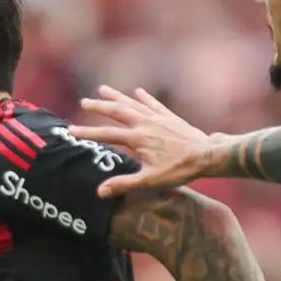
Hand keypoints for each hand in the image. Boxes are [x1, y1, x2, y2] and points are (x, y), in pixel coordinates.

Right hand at [74, 87, 213, 197]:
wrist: (208, 156)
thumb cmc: (180, 170)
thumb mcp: (150, 181)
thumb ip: (124, 184)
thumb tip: (100, 192)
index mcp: (138, 139)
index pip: (107, 135)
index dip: (88, 133)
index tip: (72, 130)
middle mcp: (145, 124)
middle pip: (118, 112)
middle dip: (99, 106)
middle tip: (84, 102)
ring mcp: (158, 118)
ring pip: (133, 104)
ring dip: (117, 96)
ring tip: (103, 89)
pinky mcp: (170, 117)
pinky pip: (154, 104)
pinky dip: (144, 97)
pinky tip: (137, 91)